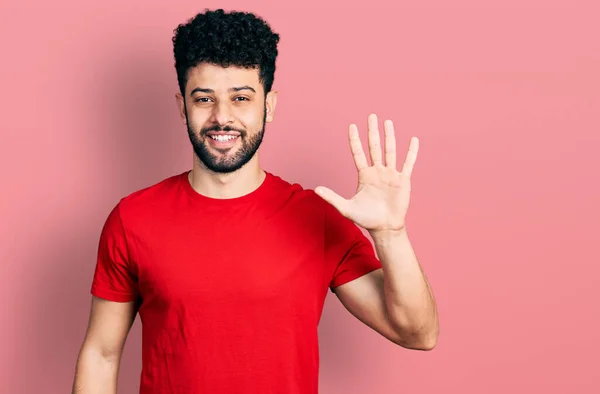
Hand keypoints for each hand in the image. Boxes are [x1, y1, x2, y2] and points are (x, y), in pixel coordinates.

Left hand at [315, 113, 418, 234]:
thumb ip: (332, 197)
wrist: (385, 228)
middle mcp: (377, 171)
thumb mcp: (346, 208)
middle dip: (372, 131)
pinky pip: (408, 163)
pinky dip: (411, 152)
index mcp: (364, 175)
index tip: (352, 126)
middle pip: (374, 147)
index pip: (358, 153)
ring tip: (387, 122)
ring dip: (389, 136)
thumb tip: (316, 189)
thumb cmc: (366, 219)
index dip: (354, 140)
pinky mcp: (403, 180)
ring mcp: (390, 175)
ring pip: (390, 151)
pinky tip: (413, 140)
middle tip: (371, 115)